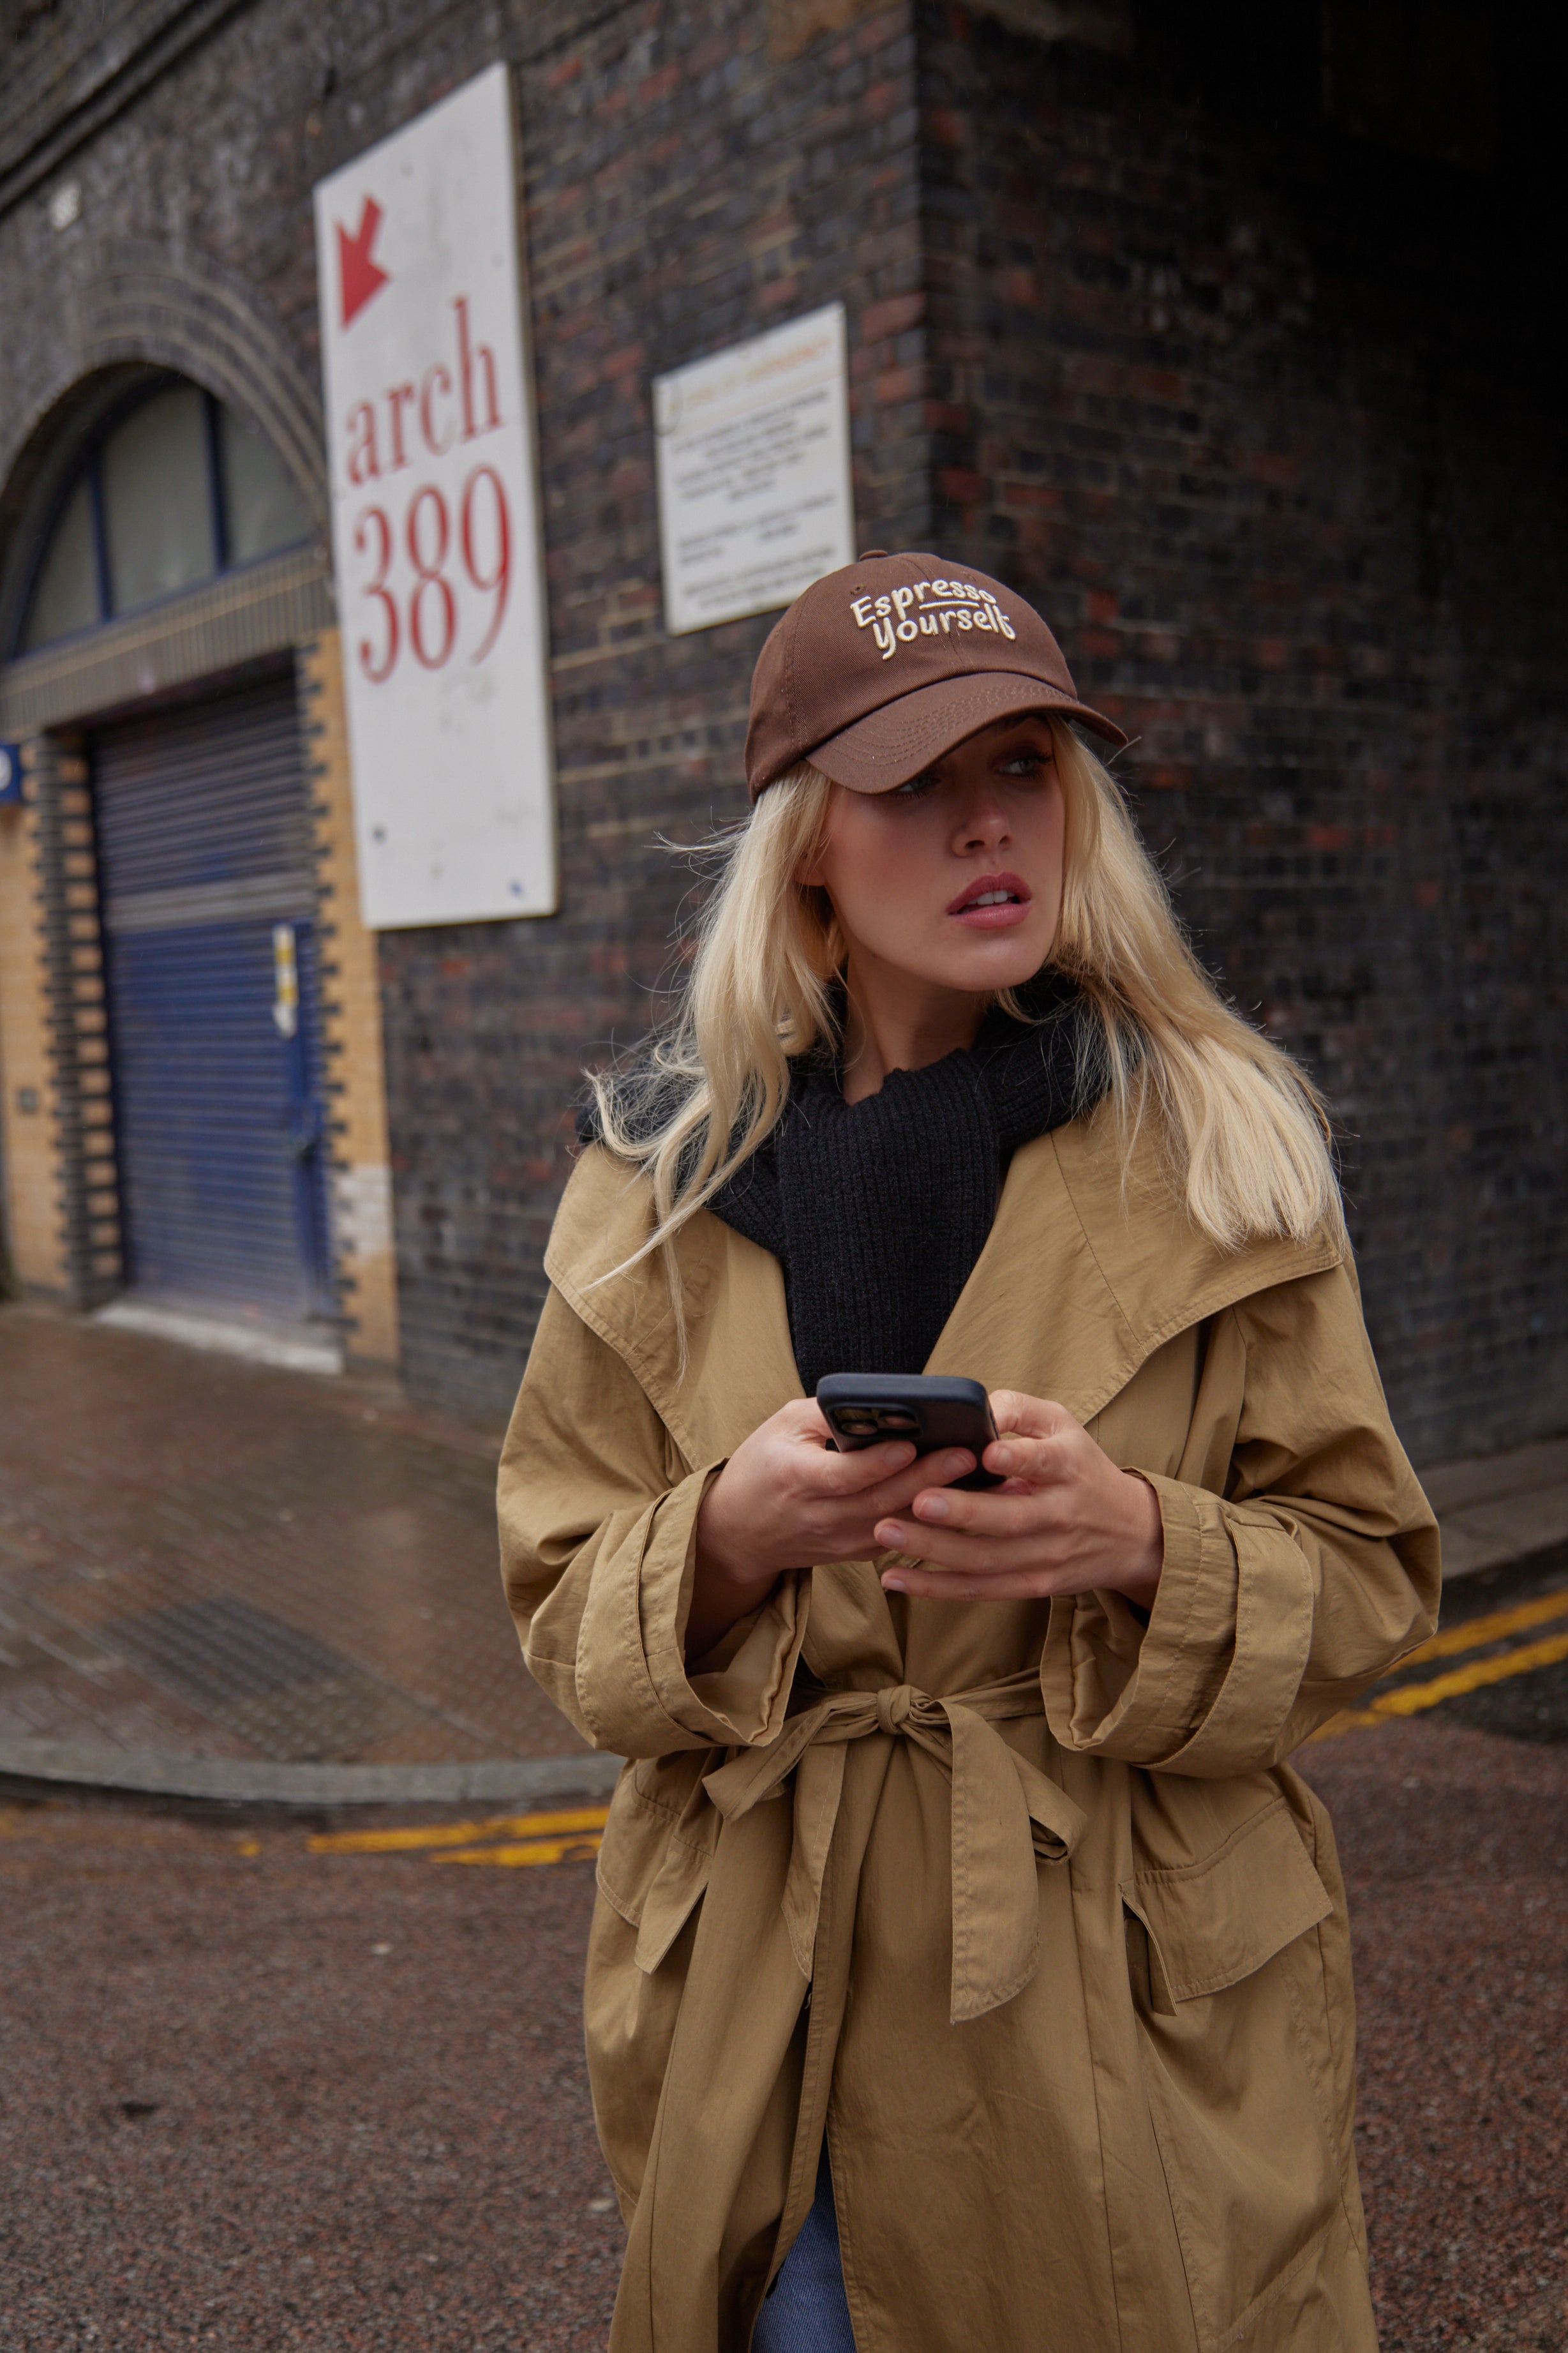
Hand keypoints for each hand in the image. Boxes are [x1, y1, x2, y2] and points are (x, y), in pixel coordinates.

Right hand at [688, 1399, 977, 1657]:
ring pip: (896, 1523)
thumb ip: (827, 1412)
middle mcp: (820, 1516)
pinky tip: (959, 1497)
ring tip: (974, 1474)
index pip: (842, 1476)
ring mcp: (840, 1540)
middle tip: (966, 1453)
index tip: (909, 1446)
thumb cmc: (762, 1467)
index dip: (877, 1463)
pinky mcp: (856, 1552)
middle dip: (927, 1477)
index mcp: (796, 1478)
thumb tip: (880, 1401)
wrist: (738, 1531)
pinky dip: (929, 1519)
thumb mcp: (782, 1426)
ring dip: (937, 1501)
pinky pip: (900, 1536)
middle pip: (880, 1501)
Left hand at [871, 1390, 1162, 1608]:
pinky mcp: (1032, 1584)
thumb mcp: (1062, 1426)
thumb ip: (1019, 1410)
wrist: (1130, 1534)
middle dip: (961, 1512)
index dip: (1019, 1459)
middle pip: (1010, 1519)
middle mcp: (1061, 1515)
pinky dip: (936, 1587)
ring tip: (887, 1532)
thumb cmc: (1081, 1467)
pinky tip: (896, 1577)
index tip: (986, 1453)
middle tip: (916, 1498)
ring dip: (934, 1550)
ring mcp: (1046, 1555)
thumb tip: (976, 1407)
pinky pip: (980, 1589)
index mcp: (1069, 1467)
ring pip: (987, 1559)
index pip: (1047, 1462)